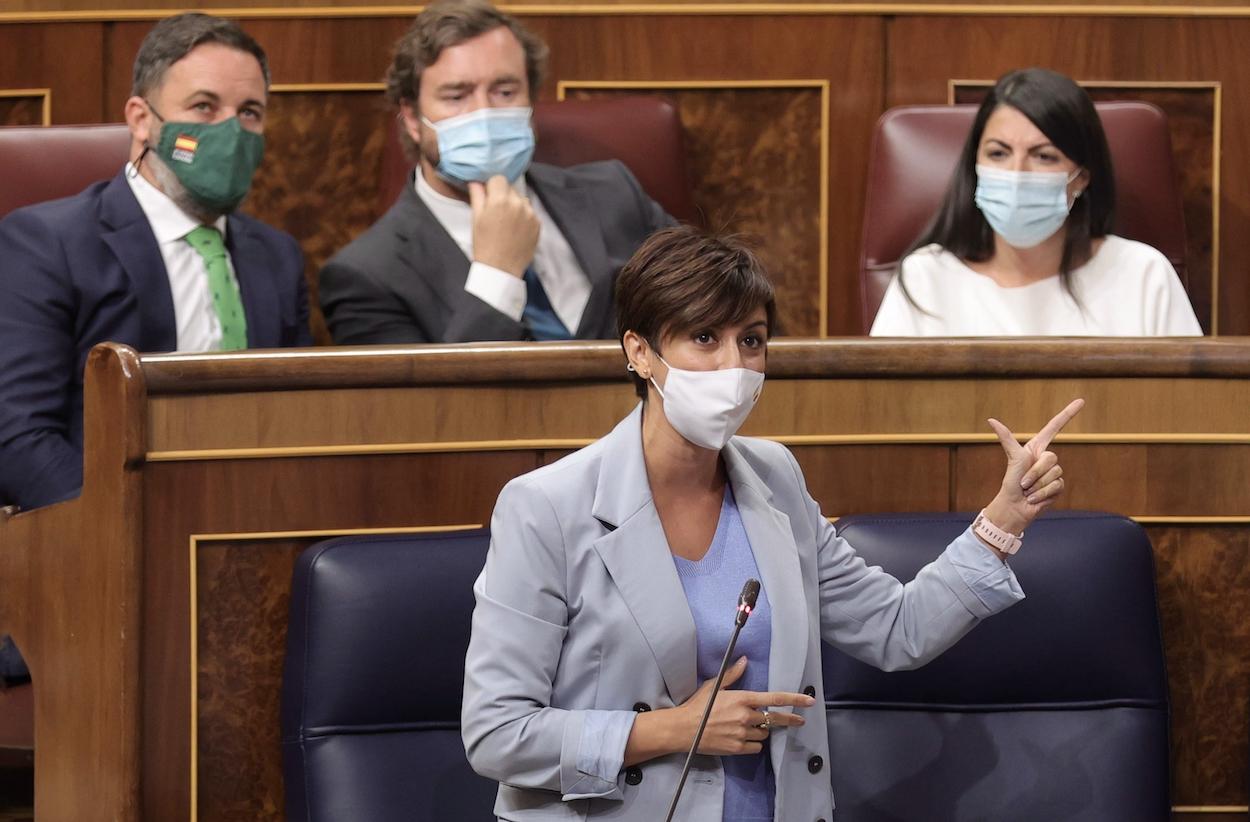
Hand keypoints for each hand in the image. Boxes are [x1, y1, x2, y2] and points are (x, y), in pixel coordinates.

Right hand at [467, 176, 539, 276]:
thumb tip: (476, 181)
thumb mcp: (476, 218)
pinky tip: (515, 230)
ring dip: (515, 205)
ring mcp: (530, 214)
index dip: (492, 186)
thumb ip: (477, 196)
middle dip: (503, 196)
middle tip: (496, 212)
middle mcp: (518, 204)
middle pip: (510, 188)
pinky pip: (530, 213)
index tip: (488, 196)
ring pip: (521, 200)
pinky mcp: (538, 224)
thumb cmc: (485, 245)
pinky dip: (523, 217)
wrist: (500, 269)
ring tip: (506, 223)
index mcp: (500, 200)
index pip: (498, 178)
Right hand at [676, 656, 812, 755]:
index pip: (774, 699)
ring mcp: (742, 733)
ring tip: (747, 727)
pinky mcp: (738, 748)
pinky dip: (753, 743)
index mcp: (742, 698)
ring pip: (764, 734)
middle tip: (799, 721)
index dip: (794, 700)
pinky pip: (756, 747)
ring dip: (761, 730)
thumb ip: (733, 675)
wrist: (683, 729)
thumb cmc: (697, 706)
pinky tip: (743, 738)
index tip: (809, 702)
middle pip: (774, 719)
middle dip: (787, 720)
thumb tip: (745, 661)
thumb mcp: (714, 686)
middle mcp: (745, 716)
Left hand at [982, 398, 1084, 540]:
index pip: (1055, 426)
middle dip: (1035, 472)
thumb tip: (991, 419)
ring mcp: (1055, 472)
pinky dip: (1043, 494)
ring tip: (1028, 489)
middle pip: (1052, 458)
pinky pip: (1056, 486)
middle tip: (1023, 482)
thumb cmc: (1011, 480)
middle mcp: (1047, 458)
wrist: (1014, 505)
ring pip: (1055, 473)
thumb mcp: (1012, 456)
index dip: (1068, 414)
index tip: (1081, 401)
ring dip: (1037, 485)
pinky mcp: (1058, 487)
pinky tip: (1035, 498)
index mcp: (1037, 447)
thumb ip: (1006, 438)